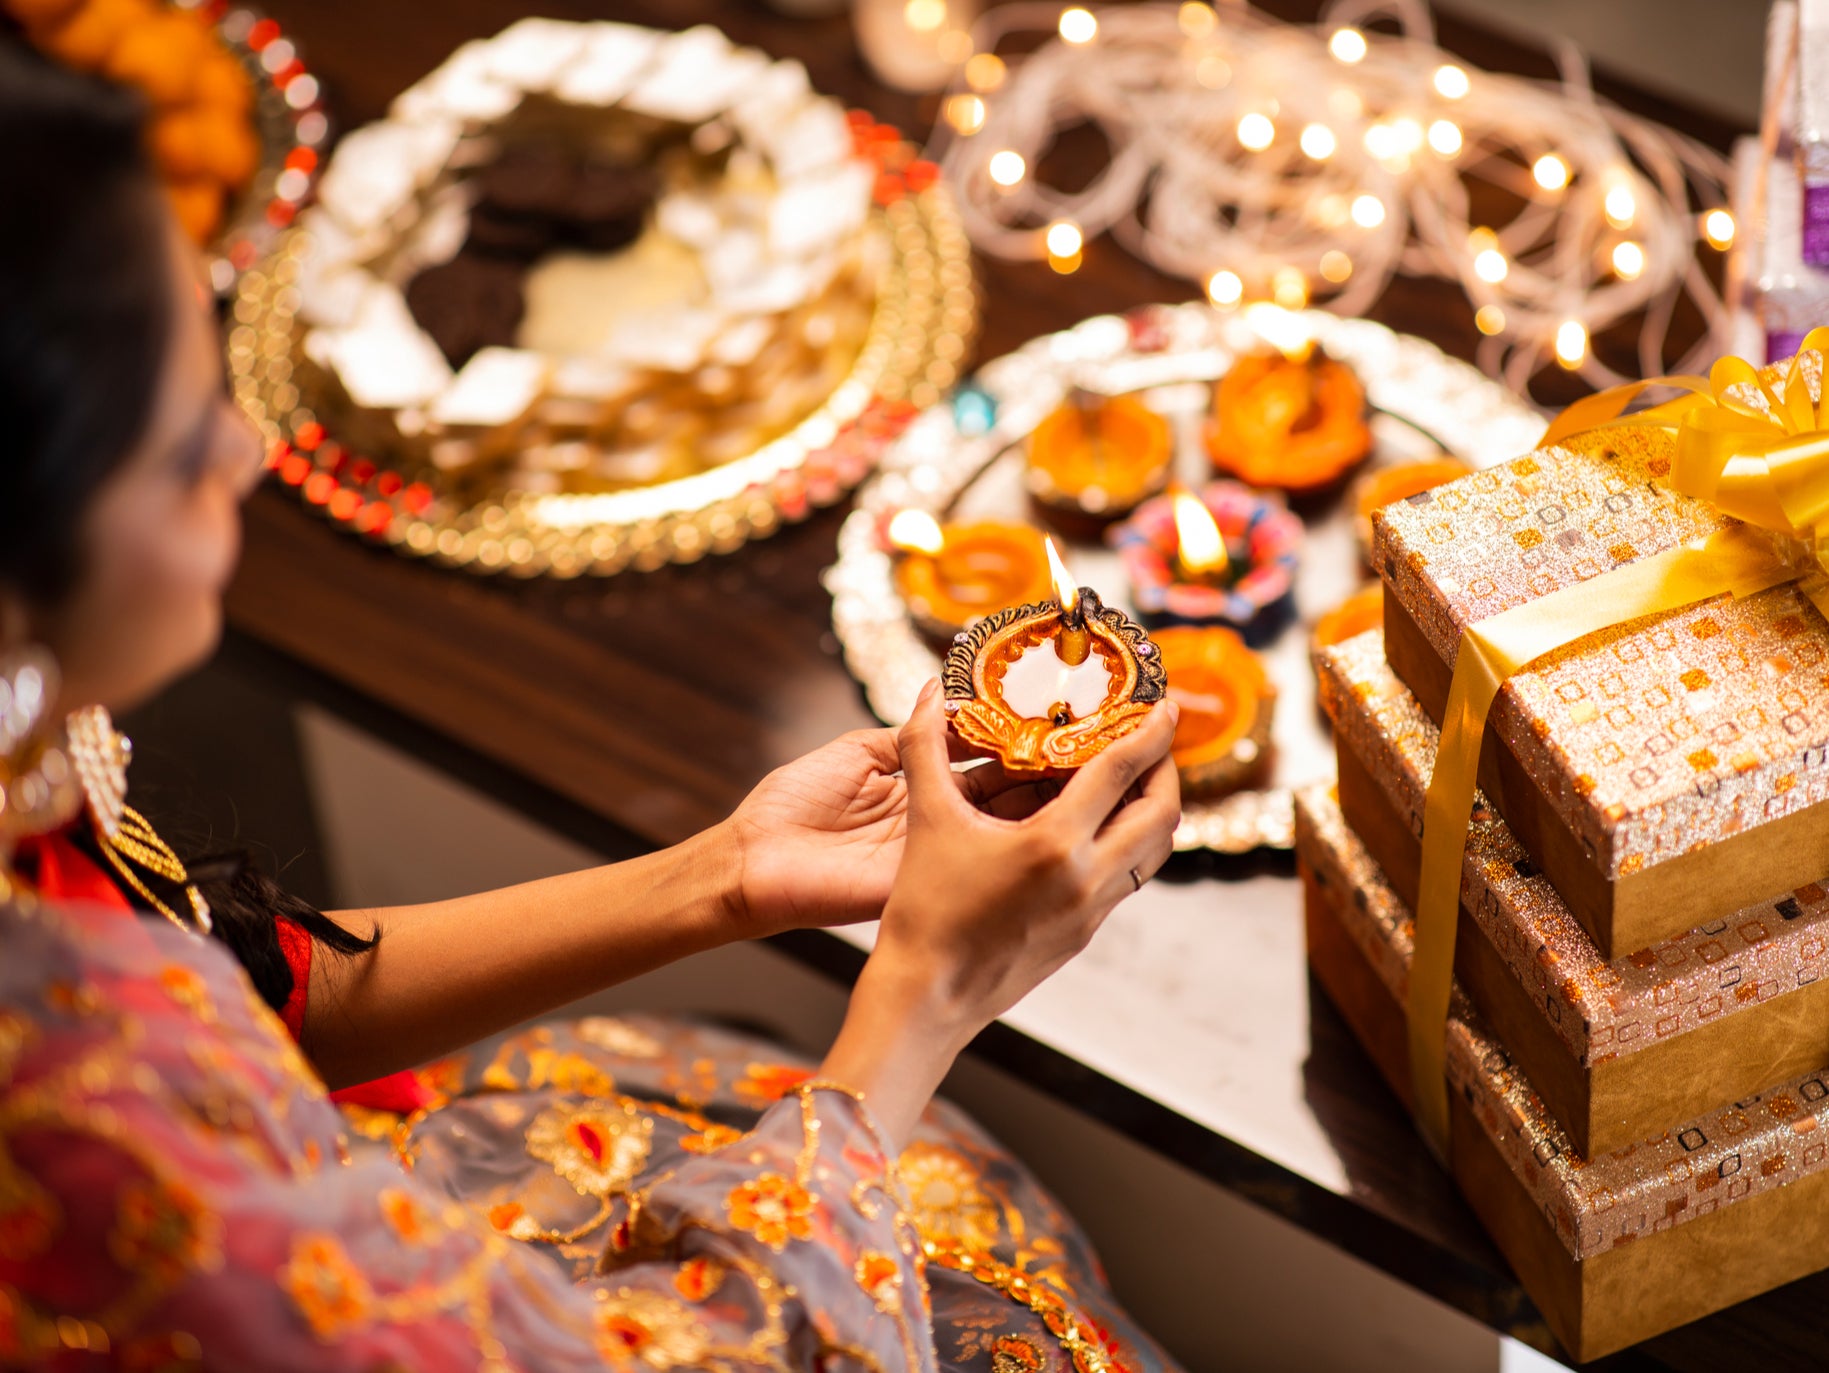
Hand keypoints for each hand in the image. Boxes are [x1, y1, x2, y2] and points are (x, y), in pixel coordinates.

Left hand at [723, 726, 1060, 936]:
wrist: (752, 858)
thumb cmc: (792, 805)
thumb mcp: (860, 752)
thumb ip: (913, 734)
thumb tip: (950, 699)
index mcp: (924, 791)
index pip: (987, 763)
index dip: (1020, 744)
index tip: (1058, 721)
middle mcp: (939, 824)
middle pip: (1006, 797)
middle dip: (1045, 772)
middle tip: (1091, 745)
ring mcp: (936, 855)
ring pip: (1002, 829)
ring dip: (1041, 804)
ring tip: (1085, 772)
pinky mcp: (924, 881)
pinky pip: (973, 859)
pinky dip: (1011, 840)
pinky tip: (1048, 815)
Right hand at [819, 682, 1180, 1143]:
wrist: (927, 998)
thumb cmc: (924, 914)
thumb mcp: (927, 821)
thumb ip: (926, 748)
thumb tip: (926, 691)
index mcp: (1054, 845)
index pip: (1121, 773)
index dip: (1149, 733)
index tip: (1166, 707)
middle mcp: (1087, 879)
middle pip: (1160, 813)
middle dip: (1165, 770)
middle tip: (1153, 740)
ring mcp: (1092, 912)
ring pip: (1153, 851)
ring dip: (1154, 809)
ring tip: (1133, 779)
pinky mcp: (1086, 933)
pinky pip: (1128, 877)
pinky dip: (1130, 841)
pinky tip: (1099, 827)